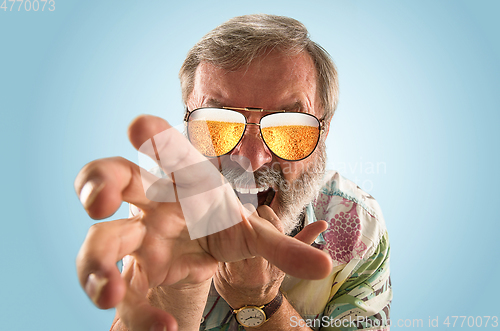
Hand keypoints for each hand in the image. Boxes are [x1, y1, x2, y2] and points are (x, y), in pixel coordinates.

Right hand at [75, 115, 331, 330]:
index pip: (168, 152)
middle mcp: (152, 202)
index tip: (141, 126)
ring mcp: (136, 237)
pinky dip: (139, 313)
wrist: (199, 249)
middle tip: (99, 200)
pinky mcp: (134, 273)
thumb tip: (326, 266)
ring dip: (98, 262)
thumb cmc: (220, 225)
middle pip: (113, 178)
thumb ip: (283, 247)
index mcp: (184, 180)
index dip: (154, 138)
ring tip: (112, 291)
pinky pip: (126, 289)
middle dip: (100, 182)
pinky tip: (166, 327)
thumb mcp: (252, 235)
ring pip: (101, 239)